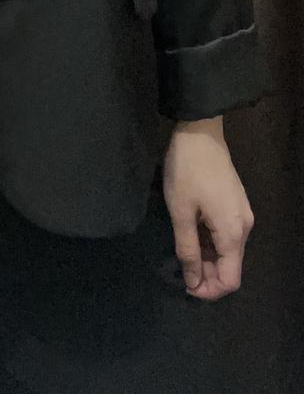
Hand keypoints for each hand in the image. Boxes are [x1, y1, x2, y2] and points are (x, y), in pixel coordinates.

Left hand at [162, 116, 254, 301]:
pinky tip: (191, 233)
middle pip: (230, 266)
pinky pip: (225, 234)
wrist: (200, 133)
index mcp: (233, 233)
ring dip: (206, 257)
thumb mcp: (181, 212)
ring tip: (181, 250)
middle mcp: (244, 227)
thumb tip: (193, 281)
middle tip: (178, 267)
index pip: (231, 279)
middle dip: (206, 273)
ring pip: (227, 250)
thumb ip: (187, 249)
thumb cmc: (187, 171)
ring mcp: (242, 214)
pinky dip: (209, 241)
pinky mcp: (235, 204)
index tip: (184, 286)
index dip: (209, 289)